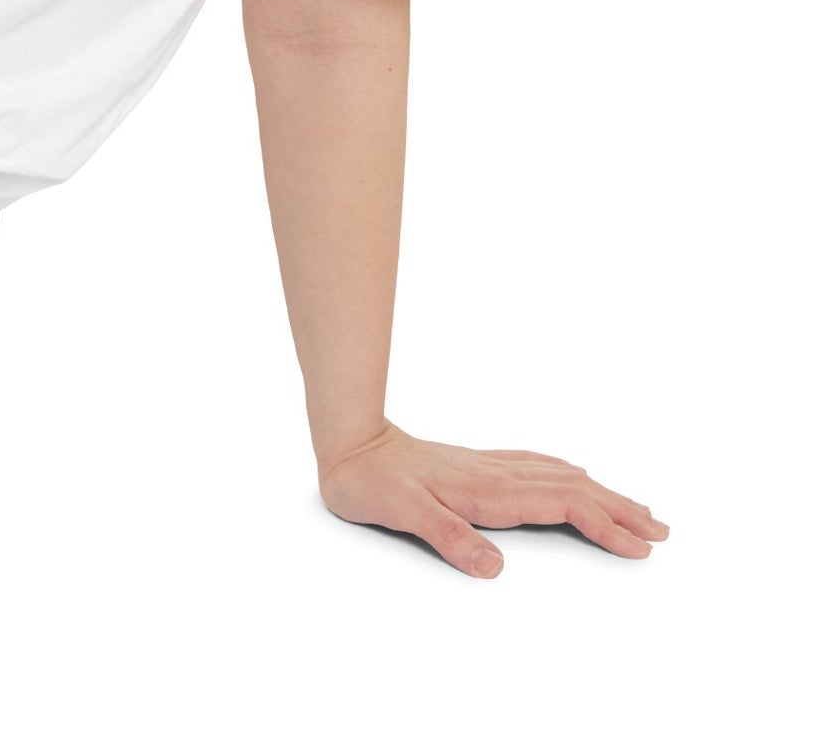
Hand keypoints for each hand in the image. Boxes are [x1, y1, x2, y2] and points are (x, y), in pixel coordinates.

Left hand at [317, 420, 669, 577]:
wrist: (347, 441)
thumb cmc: (371, 480)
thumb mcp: (404, 513)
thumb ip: (449, 536)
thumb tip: (494, 567)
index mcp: (488, 490)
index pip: (562, 504)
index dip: (603, 524)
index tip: (640, 546)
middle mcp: (495, 474)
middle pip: (572, 488)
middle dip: (618, 509)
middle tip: (661, 529)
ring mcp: (487, 467)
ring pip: (557, 475)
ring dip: (600, 491)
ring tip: (634, 505)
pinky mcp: (475, 465)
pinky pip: (535, 466)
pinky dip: (566, 474)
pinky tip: (571, 475)